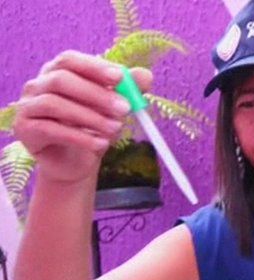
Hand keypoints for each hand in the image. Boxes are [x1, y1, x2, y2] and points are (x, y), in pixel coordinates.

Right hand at [13, 50, 152, 183]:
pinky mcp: (25, 130)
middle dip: (97, 94)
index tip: (120, 78)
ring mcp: (28, 106)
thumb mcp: (114, 107)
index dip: (95, 67)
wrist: (75, 161)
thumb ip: (129, 90)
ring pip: (55, 104)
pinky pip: (51, 130)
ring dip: (91, 117)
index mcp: (58, 71)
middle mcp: (38, 84)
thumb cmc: (93, 127)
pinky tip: (101, 145)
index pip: (71, 60)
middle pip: (62, 80)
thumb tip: (145, 76)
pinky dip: (80, 137)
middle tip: (125, 108)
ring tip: (116, 129)